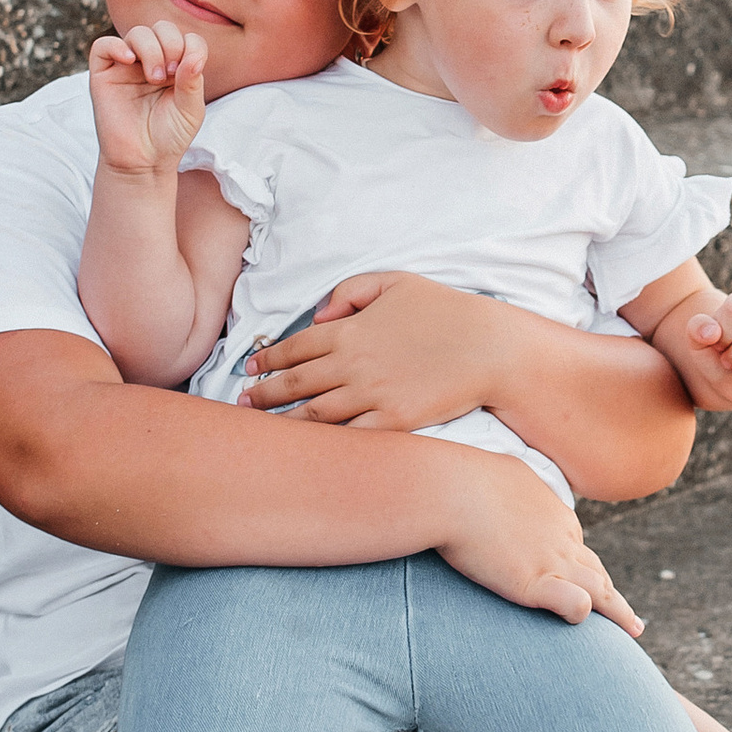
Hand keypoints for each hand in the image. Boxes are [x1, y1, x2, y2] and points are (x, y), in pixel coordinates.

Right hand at [89, 21, 210, 177]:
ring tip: (154, 78)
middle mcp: (152, 62)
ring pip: (137, 33)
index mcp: (176, 67)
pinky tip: (130, 61)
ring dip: (151, 49)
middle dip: (171, 44)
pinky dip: (116, 46)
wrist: (143, 162)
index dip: (191, 47)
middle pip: (162, 28)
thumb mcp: (191, 110)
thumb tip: (194, 55)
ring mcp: (127, 67)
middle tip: (170, 74)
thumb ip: (193, 81)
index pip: (187, 38)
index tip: (187, 72)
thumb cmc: (169, 137)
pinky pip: (103, 46)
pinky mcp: (103, 75)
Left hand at [240, 271, 496, 429]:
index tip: (251, 368)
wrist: (489, 348)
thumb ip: (350, 292)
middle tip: (242, 404)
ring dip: (283, 422)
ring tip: (263, 430)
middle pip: (293, 384)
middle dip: (261, 395)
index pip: (294, 347)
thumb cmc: (447, 311)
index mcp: (349, 330)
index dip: (268, 359)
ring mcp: (370, 395)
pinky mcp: (392, 422)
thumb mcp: (396, 282)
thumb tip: (319, 314)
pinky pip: (346, 437)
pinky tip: (307, 449)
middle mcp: (352, 364)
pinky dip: (322, 444)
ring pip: (312, 414)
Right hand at [430, 448, 644, 634]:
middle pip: (596, 571)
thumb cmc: (467, 476)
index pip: (577, 548)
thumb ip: (517, 484)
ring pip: (599, 590)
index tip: (587, 584)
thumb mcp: (505, 472)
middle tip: (630, 616)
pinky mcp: (534, 582)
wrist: (451, 489)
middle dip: (612, 594)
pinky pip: (575, 604)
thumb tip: (511, 479)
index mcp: (554, 514)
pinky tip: (576, 622)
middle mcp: (562, 539)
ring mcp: (551, 561)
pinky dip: (581, 613)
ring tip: (633, 628)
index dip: (584, 569)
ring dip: (618, 611)